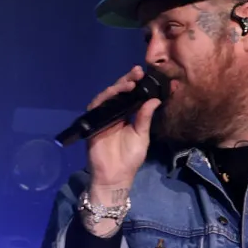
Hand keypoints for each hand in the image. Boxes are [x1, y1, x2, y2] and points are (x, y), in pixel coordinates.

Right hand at [84, 65, 159, 207]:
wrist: (115, 176)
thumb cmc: (130, 158)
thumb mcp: (142, 136)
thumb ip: (145, 118)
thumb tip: (154, 100)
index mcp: (127, 115)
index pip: (131, 96)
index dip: (137, 84)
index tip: (146, 75)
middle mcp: (114, 113)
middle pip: (119, 92)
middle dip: (127, 80)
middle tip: (137, 72)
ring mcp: (102, 117)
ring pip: (107, 96)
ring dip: (117, 87)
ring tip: (129, 83)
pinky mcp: (93, 122)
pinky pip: (96, 107)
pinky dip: (104, 98)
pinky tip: (113, 93)